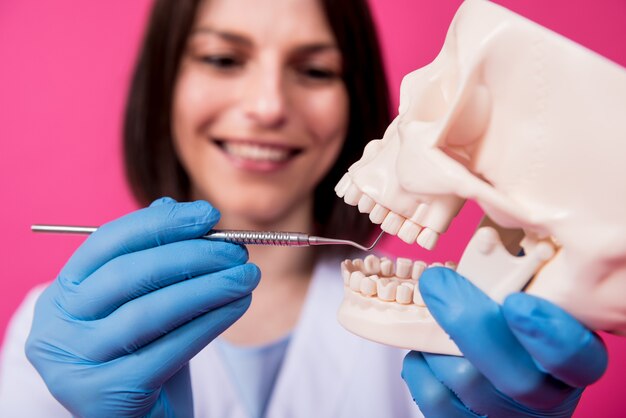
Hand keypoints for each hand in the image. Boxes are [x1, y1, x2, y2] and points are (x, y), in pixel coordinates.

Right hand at [26, 198, 259, 417]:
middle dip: (191, 256)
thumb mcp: (145, 301)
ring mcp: (76, 365)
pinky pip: (167, 349)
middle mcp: (56, 327)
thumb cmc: (145, 352)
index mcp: (61, 294)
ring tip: (246, 276)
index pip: (108, 243)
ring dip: (207, 288)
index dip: (161, 224)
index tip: (209, 214)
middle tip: (237, 251)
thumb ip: (156, 256)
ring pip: (150, 312)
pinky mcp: (107, 396)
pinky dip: (209, 322)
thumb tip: (184, 209)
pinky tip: (236, 306)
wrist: (146, 417)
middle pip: (128, 275)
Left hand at [402, 267, 607, 417]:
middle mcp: (543, 396)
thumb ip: (521, 283)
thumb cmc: (518, 332)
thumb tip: (487, 246)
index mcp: (572, 364)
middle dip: (469, 323)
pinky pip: (433, 397)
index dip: (549, 334)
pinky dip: (419, 365)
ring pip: (465, 382)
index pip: (576, 359)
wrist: (507, 383)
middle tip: (438, 281)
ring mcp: (503, 416)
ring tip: (432, 313)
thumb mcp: (533, 303)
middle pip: (514, 377)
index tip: (517, 301)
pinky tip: (424, 347)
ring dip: (437, 340)